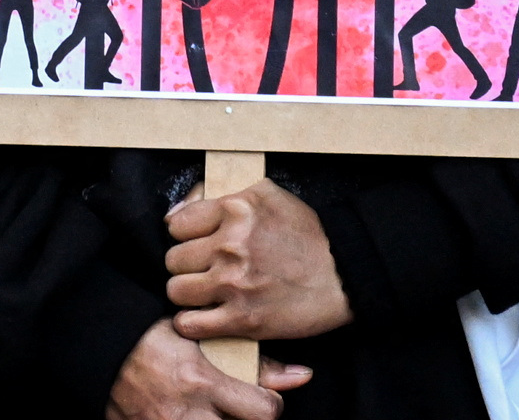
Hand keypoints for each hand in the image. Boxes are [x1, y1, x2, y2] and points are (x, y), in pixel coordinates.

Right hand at [111, 317, 312, 419]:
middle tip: (236, 408)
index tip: (261, 400)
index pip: (265, 412)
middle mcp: (185, 412)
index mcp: (201, 381)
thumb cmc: (150, 336)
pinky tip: (191, 414)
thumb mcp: (200, 338)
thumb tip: (303, 376)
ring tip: (213, 410)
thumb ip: (253, 361)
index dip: (269, 406)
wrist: (99, 346)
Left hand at [168, 177, 351, 341]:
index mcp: (235, 211)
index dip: (184, 235)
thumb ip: (220, 195)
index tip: (195, 243)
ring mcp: (235, 284)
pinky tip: (202, 317)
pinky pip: (191, 324)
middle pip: (173, 259)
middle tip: (202, 269)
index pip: (176, 224)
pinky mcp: (244, 319)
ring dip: (187, 293)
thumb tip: (177, 211)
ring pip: (176, 290)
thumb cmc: (308, 235)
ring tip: (203, 292)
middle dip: (185, 265)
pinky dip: (191, 323)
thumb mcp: (267, 195)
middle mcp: (230, 246)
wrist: (345, 276)